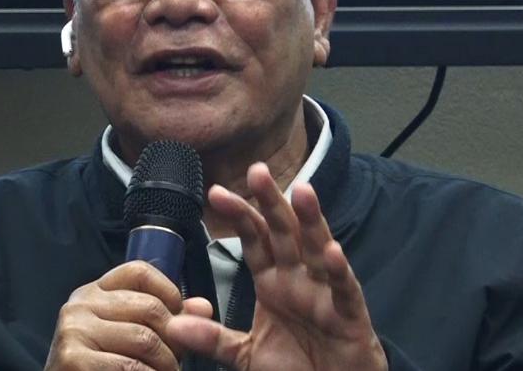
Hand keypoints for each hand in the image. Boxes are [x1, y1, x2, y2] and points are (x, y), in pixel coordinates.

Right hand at [45, 260, 212, 370]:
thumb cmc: (101, 366)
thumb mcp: (129, 336)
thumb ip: (165, 320)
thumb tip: (203, 307)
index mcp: (93, 292)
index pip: (139, 271)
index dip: (170, 292)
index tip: (181, 320)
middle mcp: (79, 304)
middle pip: (149, 307)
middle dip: (174, 338)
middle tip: (176, 360)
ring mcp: (73, 331)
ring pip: (144, 340)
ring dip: (166, 364)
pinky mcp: (72, 359)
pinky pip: (130, 367)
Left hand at [165, 163, 387, 370]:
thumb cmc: (296, 368)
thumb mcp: (245, 355)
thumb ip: (213, 338)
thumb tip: (173, 325)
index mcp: (273, 281)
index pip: (254, 239)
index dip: (239, 214)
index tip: (216, 192)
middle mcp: (298, 279)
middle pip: (283, 232)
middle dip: (271, 202)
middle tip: (257, 171)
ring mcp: (325, 293)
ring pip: (317, 248)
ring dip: (310, 220)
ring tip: (302, 191)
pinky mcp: (349, 315)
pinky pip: (343, 289)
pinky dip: (337, 271)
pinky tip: (331, 251)